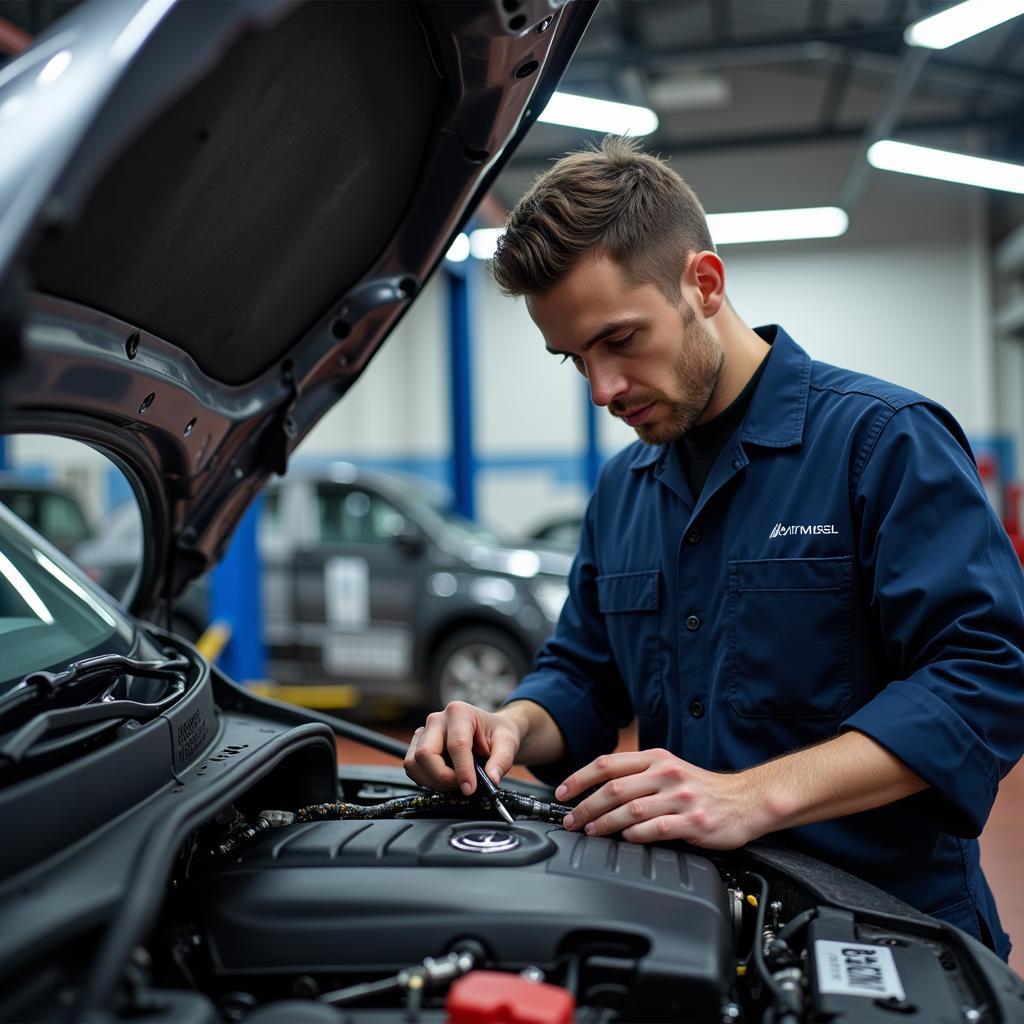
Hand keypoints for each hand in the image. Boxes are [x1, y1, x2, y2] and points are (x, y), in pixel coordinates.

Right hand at [404, 701, 520, 794]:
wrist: (489, 731)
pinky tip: (444, 779)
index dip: (462, 771)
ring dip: (433, 781)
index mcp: (459, 712)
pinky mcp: (417, 745)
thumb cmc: (496, 733)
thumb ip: (502, 760)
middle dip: (442, 777)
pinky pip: (412, 767)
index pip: (456, 745)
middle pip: (425, 754)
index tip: (470, 789)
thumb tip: (491, 778)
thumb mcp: (508, 742)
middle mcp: (437, 720)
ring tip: (454, 783)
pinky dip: (426, 779)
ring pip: (414, 763)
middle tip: (462, 787)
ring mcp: (424, 732)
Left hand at [556, 748, 770, 849]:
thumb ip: (639, 776)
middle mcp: (666, 774)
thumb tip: (599, 789)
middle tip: (571, 820)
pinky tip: (625, 840)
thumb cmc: (704, 789)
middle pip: (614, 788)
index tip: (562, 792)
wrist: (747, 800)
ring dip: (605, 823)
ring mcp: (679, 798)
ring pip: (630, 809)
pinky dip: (635, 835)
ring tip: (591, 832)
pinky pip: (655, 829)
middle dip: (585, 806)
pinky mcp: (692, 821)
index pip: (608, 764)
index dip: (580, 778)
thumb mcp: (670, 770)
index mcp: (657, 759)